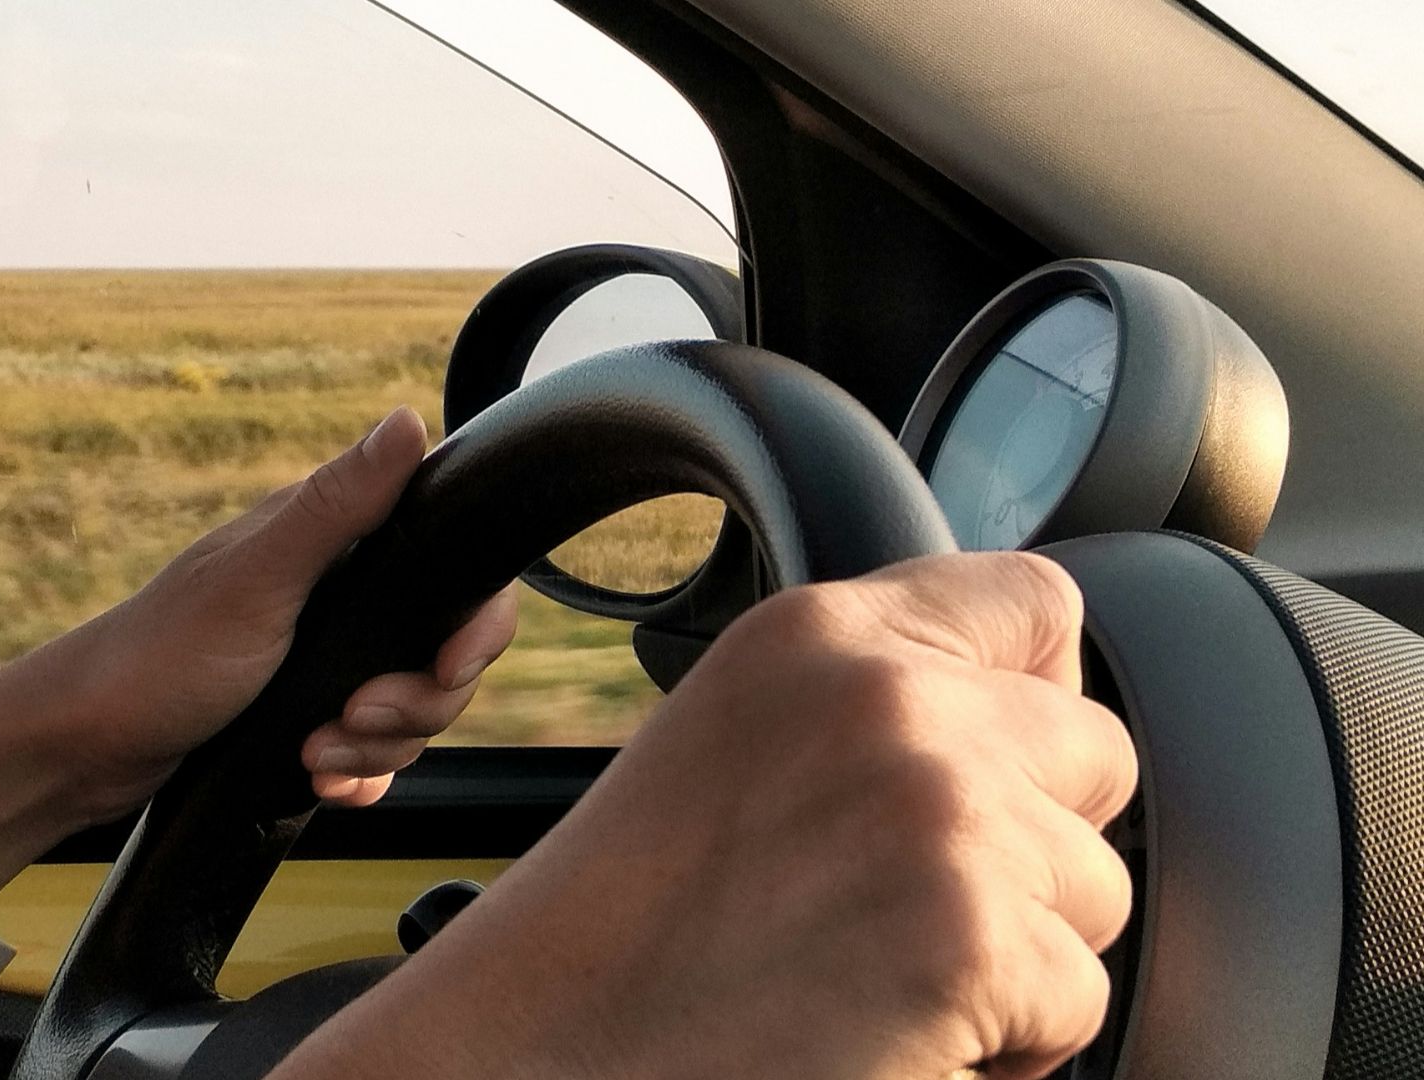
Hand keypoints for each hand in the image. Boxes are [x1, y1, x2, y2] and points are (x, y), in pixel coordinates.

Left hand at [0, 406, 516, 903]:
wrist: (81, 751)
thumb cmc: (157, 657)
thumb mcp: (257, 580)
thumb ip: (338, 506)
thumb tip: (406, 420)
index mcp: (332, 545)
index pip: (456, 576)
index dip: (473, 629)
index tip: (446, 665)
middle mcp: (338, 597)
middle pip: (443, 657)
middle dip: (413, 705)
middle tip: (351, 717)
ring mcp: (325, 662)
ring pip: (412, 715)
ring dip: (375, 748)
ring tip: (316, 753)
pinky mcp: (309, 717)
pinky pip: (374, 756)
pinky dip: (357, 775)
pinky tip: (318, 779)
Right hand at [278, 552, 1136, 1079]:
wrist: (542, 1053)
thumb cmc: (624, 929)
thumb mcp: (735, 742)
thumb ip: (871, 697)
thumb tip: (1023, 711)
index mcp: (816, 634)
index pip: (1036, 604)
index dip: (1034, 698)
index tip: (996, 770)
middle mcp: (887, 697)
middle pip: (1095, 752)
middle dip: (1037, 842)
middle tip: (908, 906)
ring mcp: (937, 811)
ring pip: (1101, 889)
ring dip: (1024, 952)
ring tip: (882, 976)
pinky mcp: (972, 939)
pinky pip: (1080, 999)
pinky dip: (1011, 1044)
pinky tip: (889, 1033)